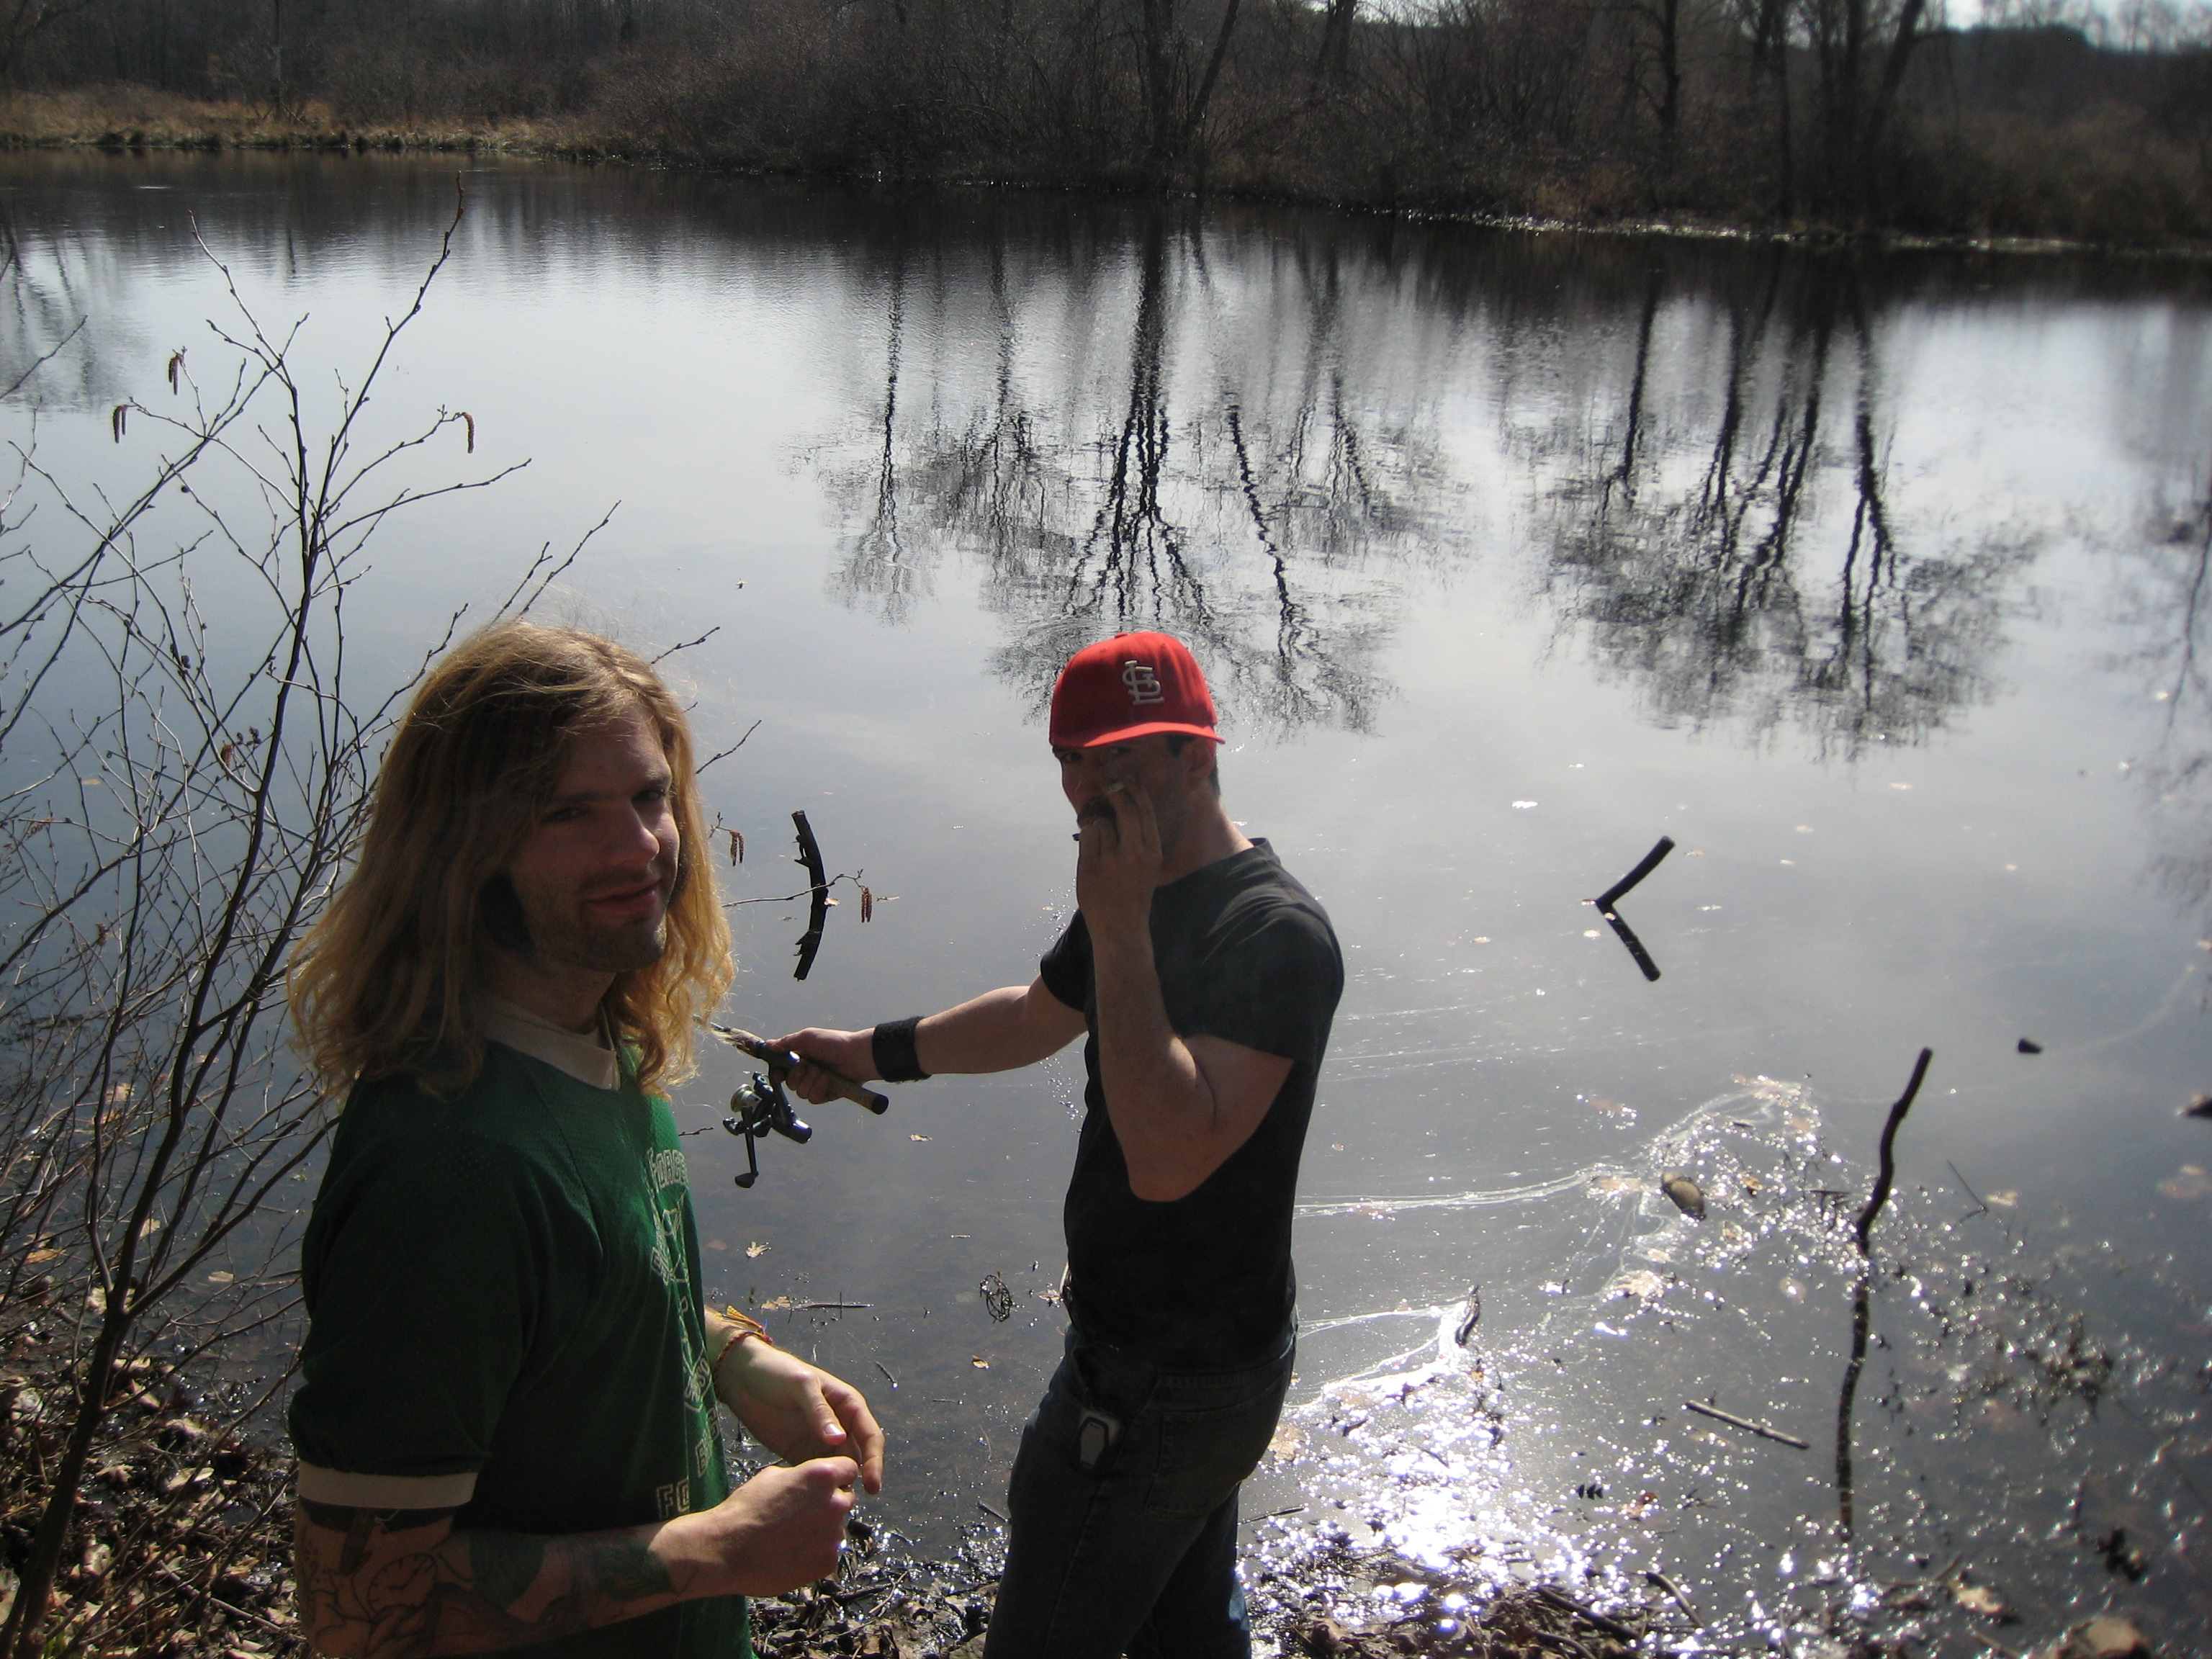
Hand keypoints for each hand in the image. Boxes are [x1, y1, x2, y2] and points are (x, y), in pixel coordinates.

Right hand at [662, 1457, 857, 1597]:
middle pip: (845, 1500)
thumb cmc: (745, 1509)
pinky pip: (828, 1554)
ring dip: (821, 1531)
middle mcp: (835, 1504)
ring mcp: (833, 1536)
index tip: (825, 1484)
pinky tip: (791, 1554)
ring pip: (836, 1529)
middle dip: (829, 1504)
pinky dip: (815, 1554)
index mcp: (822, 1476)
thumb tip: (811, 1483)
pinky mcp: (827, 1563)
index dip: (837, 1476)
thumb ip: (801, 1477)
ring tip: (791, 1537)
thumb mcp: (772, 1476)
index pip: (849, 1469)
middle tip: (802, 1514)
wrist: (727, 1550)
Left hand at [715, 1338, 884, 1494]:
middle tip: (844, 1503)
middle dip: (856, 1479)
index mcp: (847, 1405)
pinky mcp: (800, 1453)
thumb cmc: (777, 1372)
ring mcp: (819, 1441)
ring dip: (836, 1485)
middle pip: (857, 1457)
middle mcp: (839, 1425)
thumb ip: (820, 1411)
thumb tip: (840, 1441)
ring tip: (827, 1506)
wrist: (742, 1377)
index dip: (874, 1461)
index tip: (872, 1486)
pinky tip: (809, 1499)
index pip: (869, 1435)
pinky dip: (816, 1486)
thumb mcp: (801, 1385)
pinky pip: (815, 1473)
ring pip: (837, 1468)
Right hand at [771, 1026, 875, 1105]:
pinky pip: (814, 1098)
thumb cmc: (834, 1042)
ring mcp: (817, 1084)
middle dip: (797, 1076)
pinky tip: (828, 1080)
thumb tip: (768, 1045)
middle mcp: (808, 1072)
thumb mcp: (808, 1037)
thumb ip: (787, 1042)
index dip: (778, 1073)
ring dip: (810, 1081)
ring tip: (823, 1072)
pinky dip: (819, 1089)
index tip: (778, 1073)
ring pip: (801, 1092)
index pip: (782, 1070)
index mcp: (801, 1057)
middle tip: (808, 1067)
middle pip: (790, 1083)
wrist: (857, 1055)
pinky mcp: (827, 1094)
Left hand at [1075, 766, 1160, 941]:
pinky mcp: (1091, 866)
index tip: (1127, 775)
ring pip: (1100, 823)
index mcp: (1152, 850)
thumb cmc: (1133, 893)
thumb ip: (1137, 838)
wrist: (1121, 927)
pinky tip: (1092, 858)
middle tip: (1106, 781)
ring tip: (1101, 850)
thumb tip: (1120, 804)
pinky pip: (1086, 837)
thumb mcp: (1146, 865)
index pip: (1144, 810)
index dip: (1135, 788)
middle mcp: (1135, 852)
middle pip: (1124, 807)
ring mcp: (1112, 859)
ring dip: (1098, 828)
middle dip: (1114, 790)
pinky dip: (1087, 842)